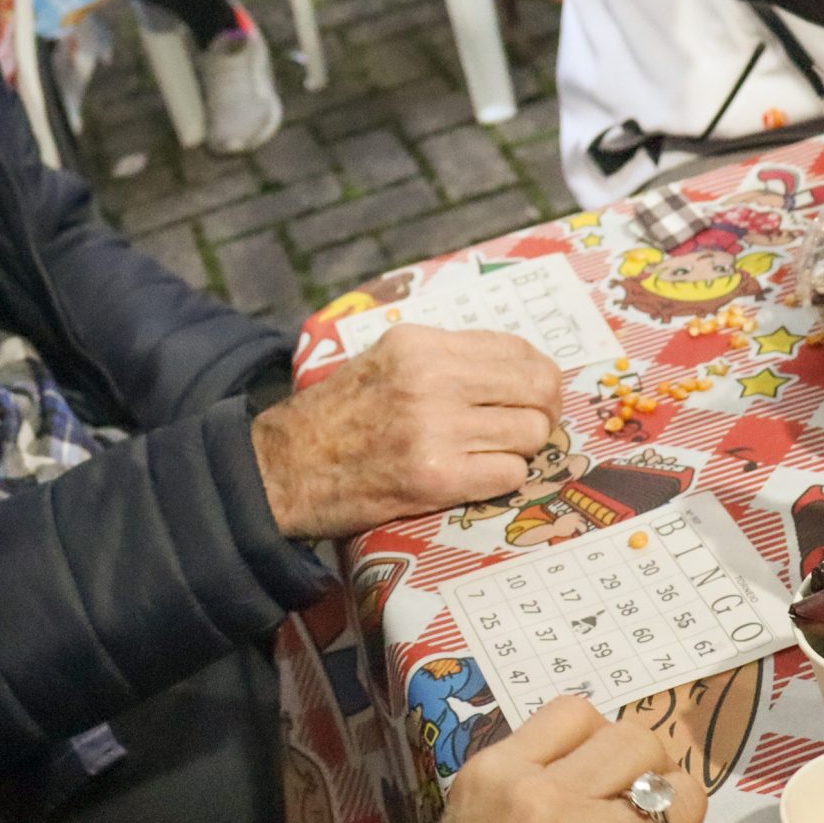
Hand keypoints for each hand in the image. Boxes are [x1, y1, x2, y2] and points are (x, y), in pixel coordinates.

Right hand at [251, 326, 563, 539]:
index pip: (519, 349)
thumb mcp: (386, 360)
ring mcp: (435, 428)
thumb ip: (446, 357)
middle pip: (537, 390)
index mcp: (420, 343)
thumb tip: (521, 369)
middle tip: (523, 430)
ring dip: (518, 450)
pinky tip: (471, 477)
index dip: (538, 376)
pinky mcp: (436, 477)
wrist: (284, 468)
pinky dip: (500, 479)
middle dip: (539, 413)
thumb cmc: (338, 417)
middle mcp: (431, 378)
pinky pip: (510, 474)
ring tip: (486, 455)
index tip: (530, 395)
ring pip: (530, 434)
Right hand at [366, 698, 711, 822]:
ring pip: (680, 796)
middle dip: (644, 769)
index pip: (575, 712)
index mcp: (494, 776)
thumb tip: (575, 783)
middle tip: (630, 807)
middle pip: (638, 741)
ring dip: (673, 818)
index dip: (594, 741)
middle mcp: (547, 799)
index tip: (594, 772)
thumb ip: (515, 797)